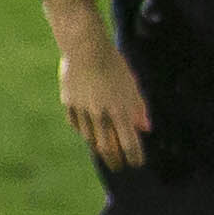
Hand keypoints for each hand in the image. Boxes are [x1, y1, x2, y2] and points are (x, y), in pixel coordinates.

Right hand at [61, 35, 150, 168]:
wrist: (85, 48)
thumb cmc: (114, 64)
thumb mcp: (132, 85)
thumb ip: (138, 108)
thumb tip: (145, 129)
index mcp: (120, 111)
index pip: (129, 144)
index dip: (134, 157)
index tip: (137, 164)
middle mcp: (101, 114)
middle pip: (108, 147)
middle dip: (115, 160)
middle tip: (118, 167)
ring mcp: (82, 110)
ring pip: (90, 138)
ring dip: (99, 148)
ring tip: (105, 152)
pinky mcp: (68, 102)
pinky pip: (76, 124)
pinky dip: (84, 132)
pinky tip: (89, 134)